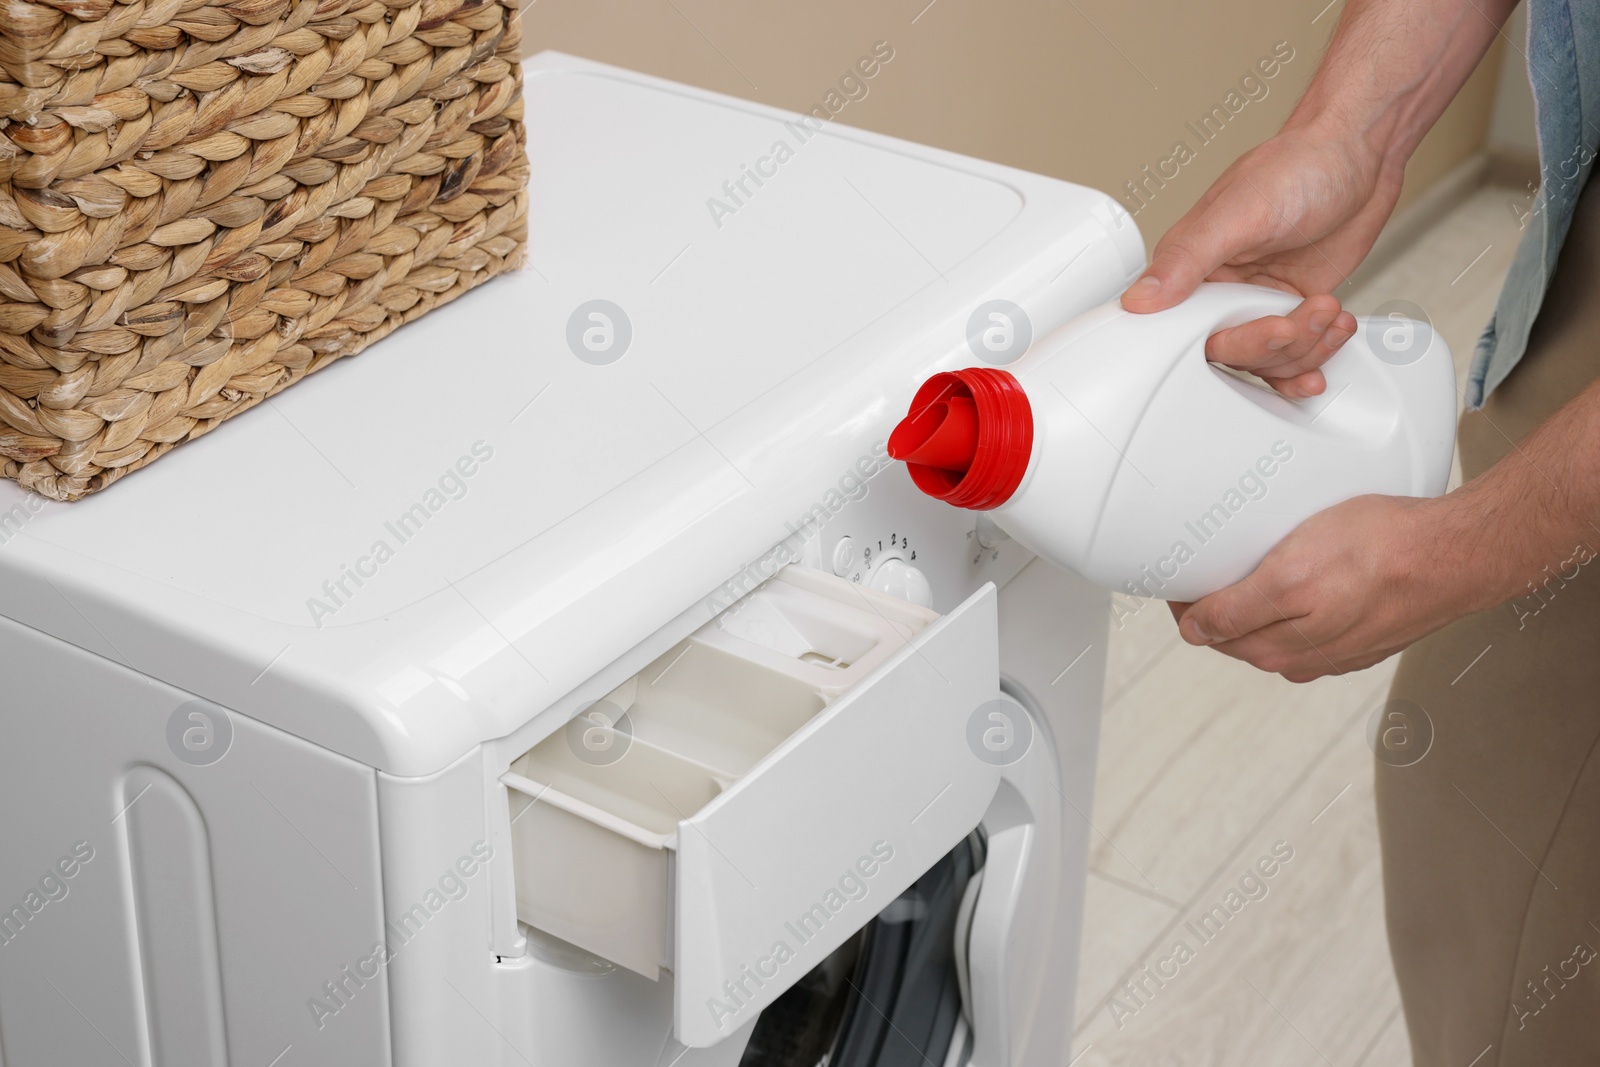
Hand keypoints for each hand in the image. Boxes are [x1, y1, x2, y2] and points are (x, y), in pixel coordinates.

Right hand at [1121, 124, 1402, 396]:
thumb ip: (1187, 259)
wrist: (1358, 155)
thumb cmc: (1299, 166)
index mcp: (1192, 267)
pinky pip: (1299, 353)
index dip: (1224, 342)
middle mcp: (1222, 289)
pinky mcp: (1294, 307)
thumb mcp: (1237, 212)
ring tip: (1327, 310)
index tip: (1261, 331)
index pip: (1185, 333)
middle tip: (1297, 320)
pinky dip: (1321, 351)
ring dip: (1307, 345)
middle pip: (1233, 353)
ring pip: (1269, 360)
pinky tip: (1334, 327)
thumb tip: (1138, 299)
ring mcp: (1260, 300)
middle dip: (1273, 345)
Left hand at [1167, 495, 1481, 681]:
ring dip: (1252, 610)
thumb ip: (1236, 609)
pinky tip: (1297, 587)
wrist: (1455, 556)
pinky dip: (1291, 612)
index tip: (1179, 575)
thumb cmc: (1383, 552)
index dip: (1186, 601)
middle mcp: (1303, 657)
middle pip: (1236, 636)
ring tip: (1248, 574)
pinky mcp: (1357, 642)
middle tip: (1205, 568)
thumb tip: (1195, 631)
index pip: (1208, 631)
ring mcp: (1332, 652)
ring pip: (1270, 635)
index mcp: (1279, 646)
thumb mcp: (1291, 573)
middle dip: (1214, 607)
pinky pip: (1307, 632)